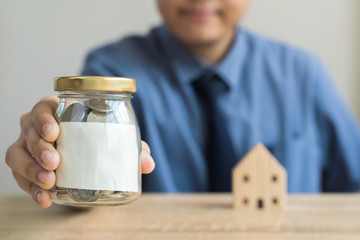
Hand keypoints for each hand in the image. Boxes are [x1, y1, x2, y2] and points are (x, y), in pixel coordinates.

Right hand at [5, 96, 154, 207]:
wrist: (86, 169)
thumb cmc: (98, 147)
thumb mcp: (114, 145)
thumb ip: (130, 151)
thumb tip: (147, 163)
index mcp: (58, 113)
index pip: (43, 107)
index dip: (44, 117)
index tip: (55, 132)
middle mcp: (37, 127)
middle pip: (29, 131)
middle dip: (39, 147)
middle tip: (55, 162)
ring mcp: (27, 147)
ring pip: (16, 154)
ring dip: (30, 169)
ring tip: (50, 182)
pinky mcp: (24, 168)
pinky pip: (19, 177)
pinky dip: (31, 189)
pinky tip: (45, 199)